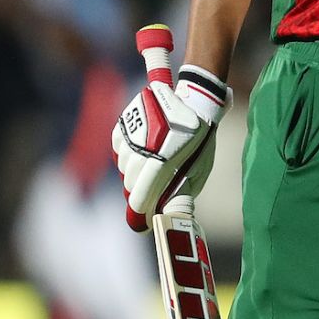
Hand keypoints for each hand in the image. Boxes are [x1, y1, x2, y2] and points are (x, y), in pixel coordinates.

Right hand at [112, 67, 230, 229]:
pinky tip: (143, 151)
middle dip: (141, 189)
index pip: (141, 195)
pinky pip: (118, 150)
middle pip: (130, 182)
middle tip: (154, 186)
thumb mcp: (199, 169)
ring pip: (123, 166)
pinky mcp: (124, 124)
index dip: (141, 209)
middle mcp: (144, 146)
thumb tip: (166, 215)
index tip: (143, 216)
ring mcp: (132, 133)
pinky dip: (127, 155)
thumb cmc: (200, 141)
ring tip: (152, 163)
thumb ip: (182, 193)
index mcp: (165, 159)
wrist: (196, 102)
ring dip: (134, 171)